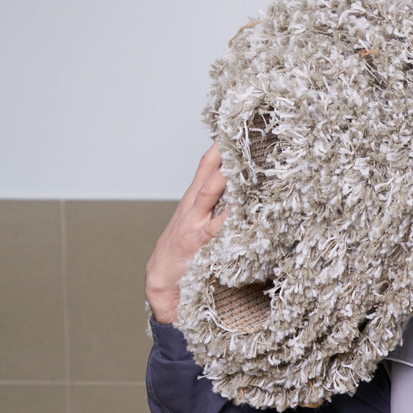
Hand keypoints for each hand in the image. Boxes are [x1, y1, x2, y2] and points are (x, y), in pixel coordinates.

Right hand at [145, 144, 228, 323]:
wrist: (162, 284)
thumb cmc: (186, 255)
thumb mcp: (198, 226)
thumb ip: (218, 209)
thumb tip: (245, 194)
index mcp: (194, 200)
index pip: (207, 165)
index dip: (221, 146)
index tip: (238, 127)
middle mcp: (193, 207)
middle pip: (209, 171)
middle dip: (226, 153)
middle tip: (246, 133)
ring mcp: (195, 224)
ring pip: (210, 191)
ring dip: (227, 175)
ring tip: (246, 159)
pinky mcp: (200, 243)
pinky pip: (219, 226)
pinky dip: (233, 216)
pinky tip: (249, 207)